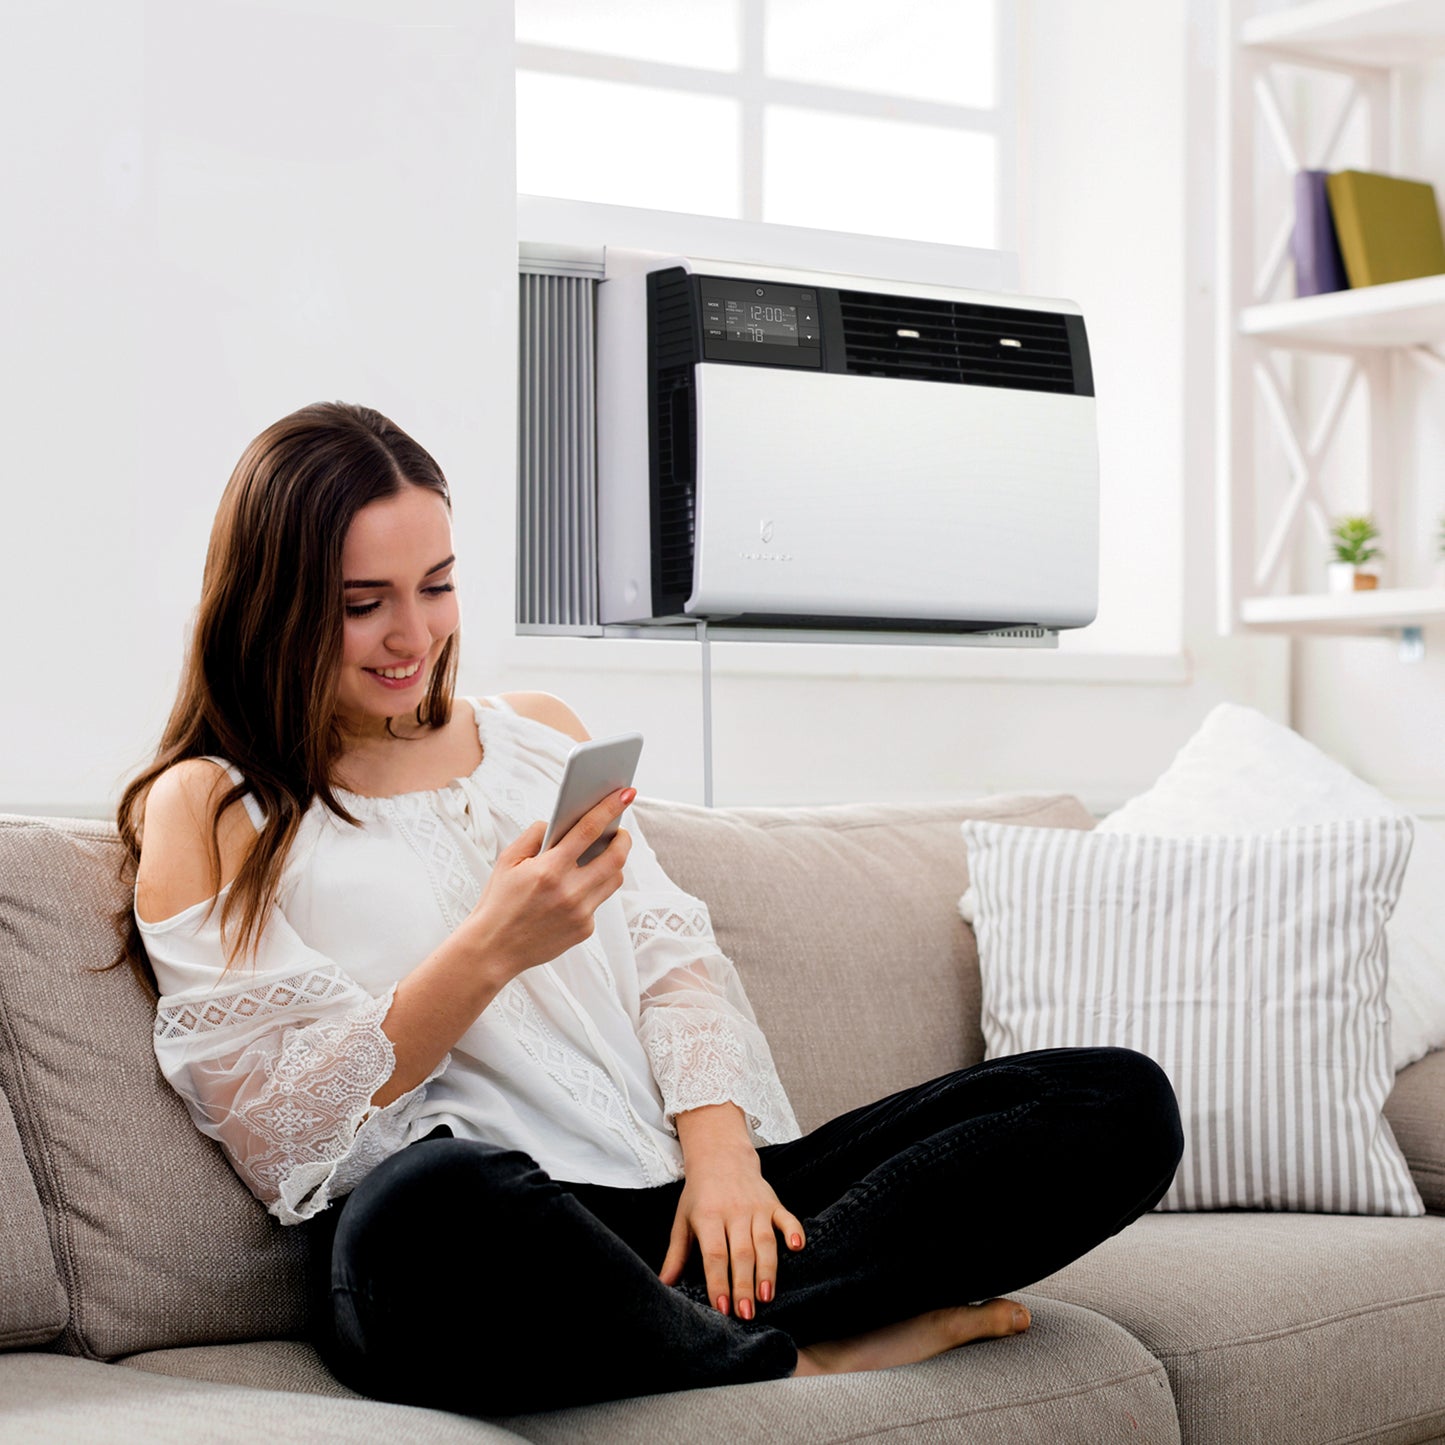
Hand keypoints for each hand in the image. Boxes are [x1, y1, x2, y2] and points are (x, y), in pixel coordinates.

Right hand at [463, 787, 634, 982]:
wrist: (493, 949)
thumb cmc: (498, 902)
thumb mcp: (507, 861)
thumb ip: (534, 835)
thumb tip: (558, 821)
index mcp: (550, 869)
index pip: (589, 830)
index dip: (610, 808)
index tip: (625, 793)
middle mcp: (570, 891)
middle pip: (615, 857)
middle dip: (624, 839)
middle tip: (620, 830)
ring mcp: (581, 912)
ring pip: (614, 880)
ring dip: (613, 863)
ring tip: (605, 853)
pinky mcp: (585, 929)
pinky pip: (598, 901)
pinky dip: (592, 889)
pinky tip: (579, 886)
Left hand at [661, 1105, 805, 1319]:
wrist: (720, 1156)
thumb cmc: (699, 1195)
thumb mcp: (682, 1220)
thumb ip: (676, 1254)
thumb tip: (663, 1285)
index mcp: (708, 1217)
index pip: (714, 1255)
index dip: (718, 1282)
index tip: (721, 1309)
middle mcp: (734, 1212)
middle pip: (741, 1253)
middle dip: (744, 1286)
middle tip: (746, 1314)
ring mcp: (756, 1207)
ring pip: (764, 1242)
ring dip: (767, 1270)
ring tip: (766, 1297)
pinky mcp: (773, 1202)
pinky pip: (787, 1218)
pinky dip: (794, 1231)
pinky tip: (797, 1248)